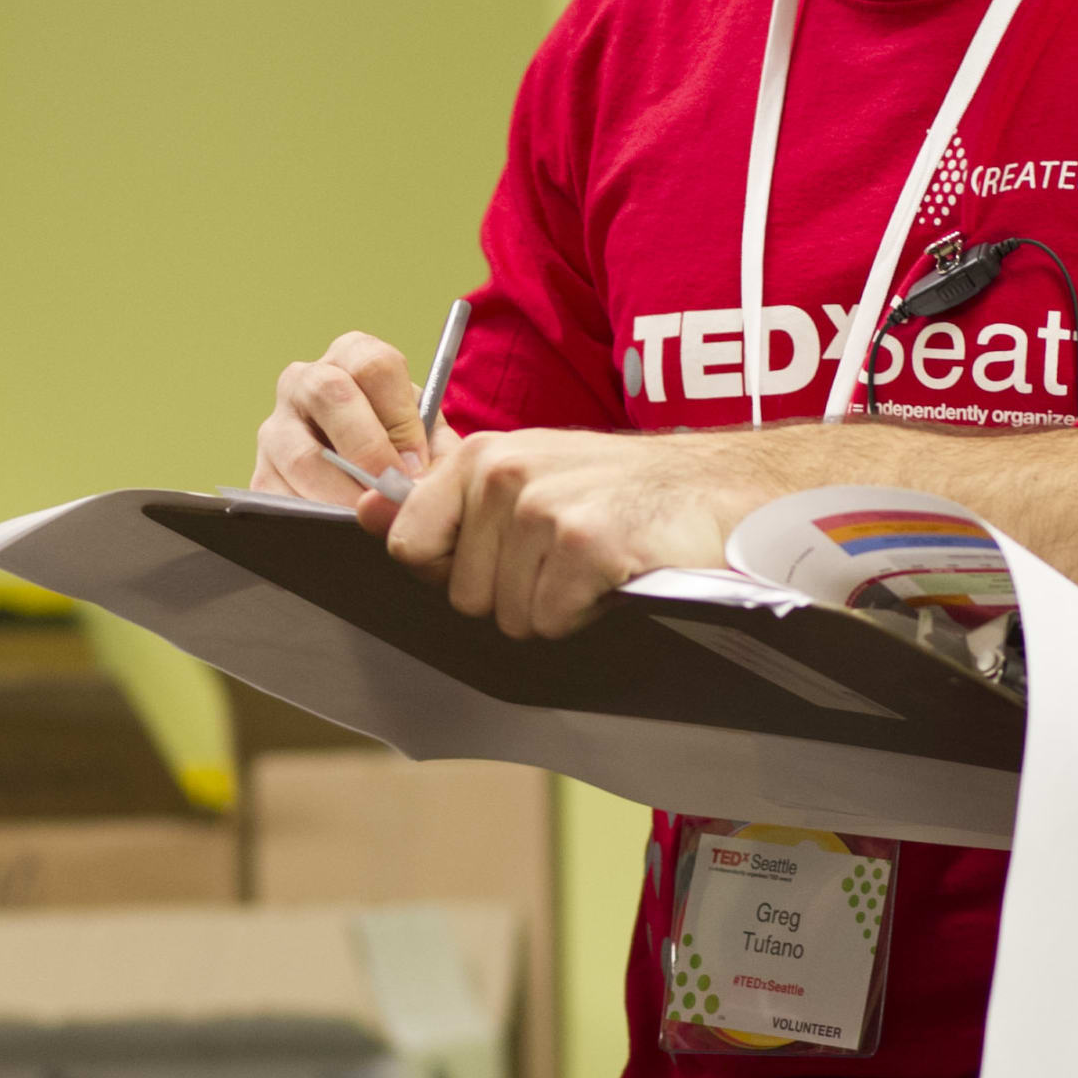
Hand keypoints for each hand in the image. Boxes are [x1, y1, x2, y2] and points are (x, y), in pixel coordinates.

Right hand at [254, 332, 438, 505]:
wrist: (366, 481)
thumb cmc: (401, 450)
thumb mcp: (429, 439)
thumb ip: (438, 454)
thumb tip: (416, 482)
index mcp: (353, 357)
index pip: (374, 365)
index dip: (400, 417)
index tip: (415, 463)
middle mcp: (306, 380)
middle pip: (330, 393)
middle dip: (367, 450)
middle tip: (390, 490)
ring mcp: (276, 426)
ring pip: (301, 454)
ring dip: (341, 493)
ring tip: (370, 518)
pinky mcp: (260, 475)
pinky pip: (280, 497)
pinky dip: (313, 518)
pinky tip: (338, 530)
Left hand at [384, 427, 760, 639]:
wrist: (713, 489)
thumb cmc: (614, 492)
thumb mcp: (524, 477)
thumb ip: (443, 503)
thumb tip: (364, 513)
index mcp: (478, 456)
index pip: (408, 547)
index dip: (448, 572)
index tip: (499, 560)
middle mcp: (503, 473)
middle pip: (461, 596)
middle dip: (512, 596)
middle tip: (563, 559)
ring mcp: (544, 508)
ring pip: (508, 616)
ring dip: (553, 607)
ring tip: (591, 564)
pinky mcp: (585, 545)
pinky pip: (552, 620)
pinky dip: (585, 614)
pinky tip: (613, 575)